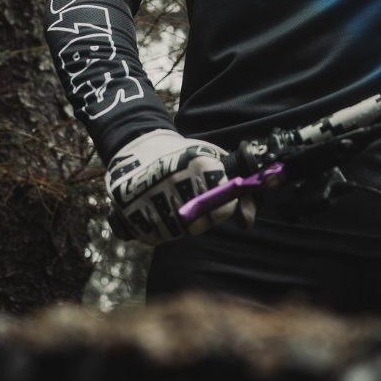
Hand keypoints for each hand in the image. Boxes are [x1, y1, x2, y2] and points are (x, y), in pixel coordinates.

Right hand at [106, 129, 254, 243]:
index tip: (218, 203)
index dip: (223, 209)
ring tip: (173, 202)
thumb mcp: (210, 156)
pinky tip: (157, 209)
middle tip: (191, 202)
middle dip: (200, 219)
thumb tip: (248, 220)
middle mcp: (178, 180)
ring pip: (177, 233)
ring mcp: (153, 196)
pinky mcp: (132, 208)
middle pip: (200, 226)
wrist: (140, 145)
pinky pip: (155, 236)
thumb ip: (233, 186)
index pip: (224, 207)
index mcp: (201, 164)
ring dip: (178, 225)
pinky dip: (158, 229)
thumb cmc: (182, 154)